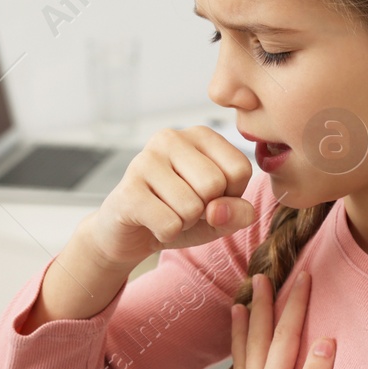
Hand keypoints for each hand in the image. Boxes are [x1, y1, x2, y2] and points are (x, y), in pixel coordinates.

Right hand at [82, 126, 258, 269]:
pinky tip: (152, 222)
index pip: (240, 168)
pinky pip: (169, 224)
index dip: (231, 195)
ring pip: (192, 207)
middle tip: (184, 206)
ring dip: (185, 222)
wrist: (131, 233)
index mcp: (200, 135)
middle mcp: (171, 138)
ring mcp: (145, 160)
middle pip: (214, 184)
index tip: (208, 195)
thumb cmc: (182, 215)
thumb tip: (218, 210)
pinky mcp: (128, 189)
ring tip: (167, 212)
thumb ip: (240, 212)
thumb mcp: (223, 215)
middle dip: (206, 209)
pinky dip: (167, 233)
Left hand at [231, 270, 335, 368]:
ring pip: (245, 353)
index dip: (296, 303)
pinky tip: (241, 354)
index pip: (287, 334)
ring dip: (244, 326)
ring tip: (239, 303)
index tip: (303, 274)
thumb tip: (325, 340)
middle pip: (260, 337)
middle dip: (265, 304)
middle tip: (263, 273)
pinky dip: (239, 355)